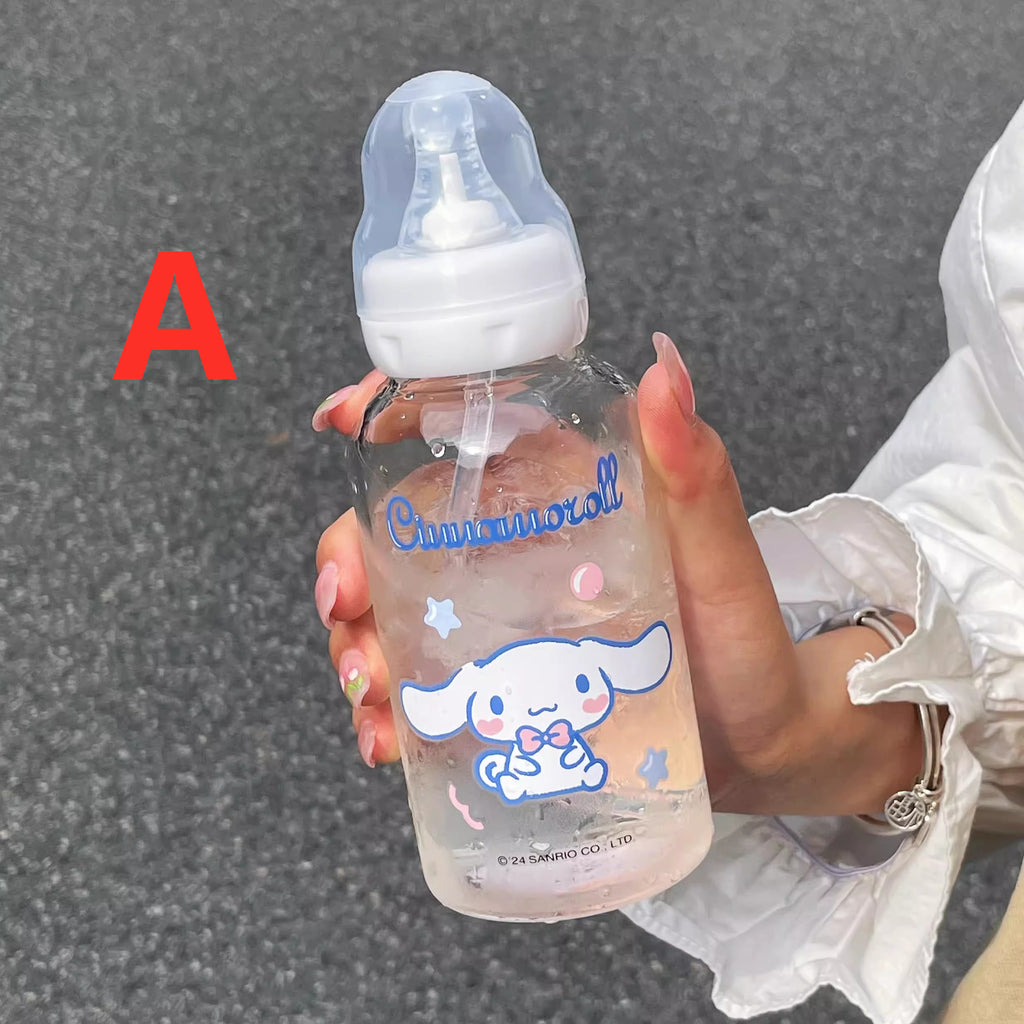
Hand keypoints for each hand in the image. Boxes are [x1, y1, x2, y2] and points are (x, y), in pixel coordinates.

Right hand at [313, 336, 921, 814]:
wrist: (762, 748)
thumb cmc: (747, 642)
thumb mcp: (720, 561)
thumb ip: (695, 474)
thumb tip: (666, 368)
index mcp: (563, 492)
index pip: (467, 429)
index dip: (393, 412)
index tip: (340, 421)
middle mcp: (519, 547)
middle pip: (400, 529)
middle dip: (348, 559)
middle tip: (346, 605)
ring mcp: (502, 619)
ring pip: (396, 611)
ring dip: (357, 644)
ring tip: (368, 693)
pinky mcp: (499, 684)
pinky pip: (422, 686)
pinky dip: (386, 710)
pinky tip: (385, 741)